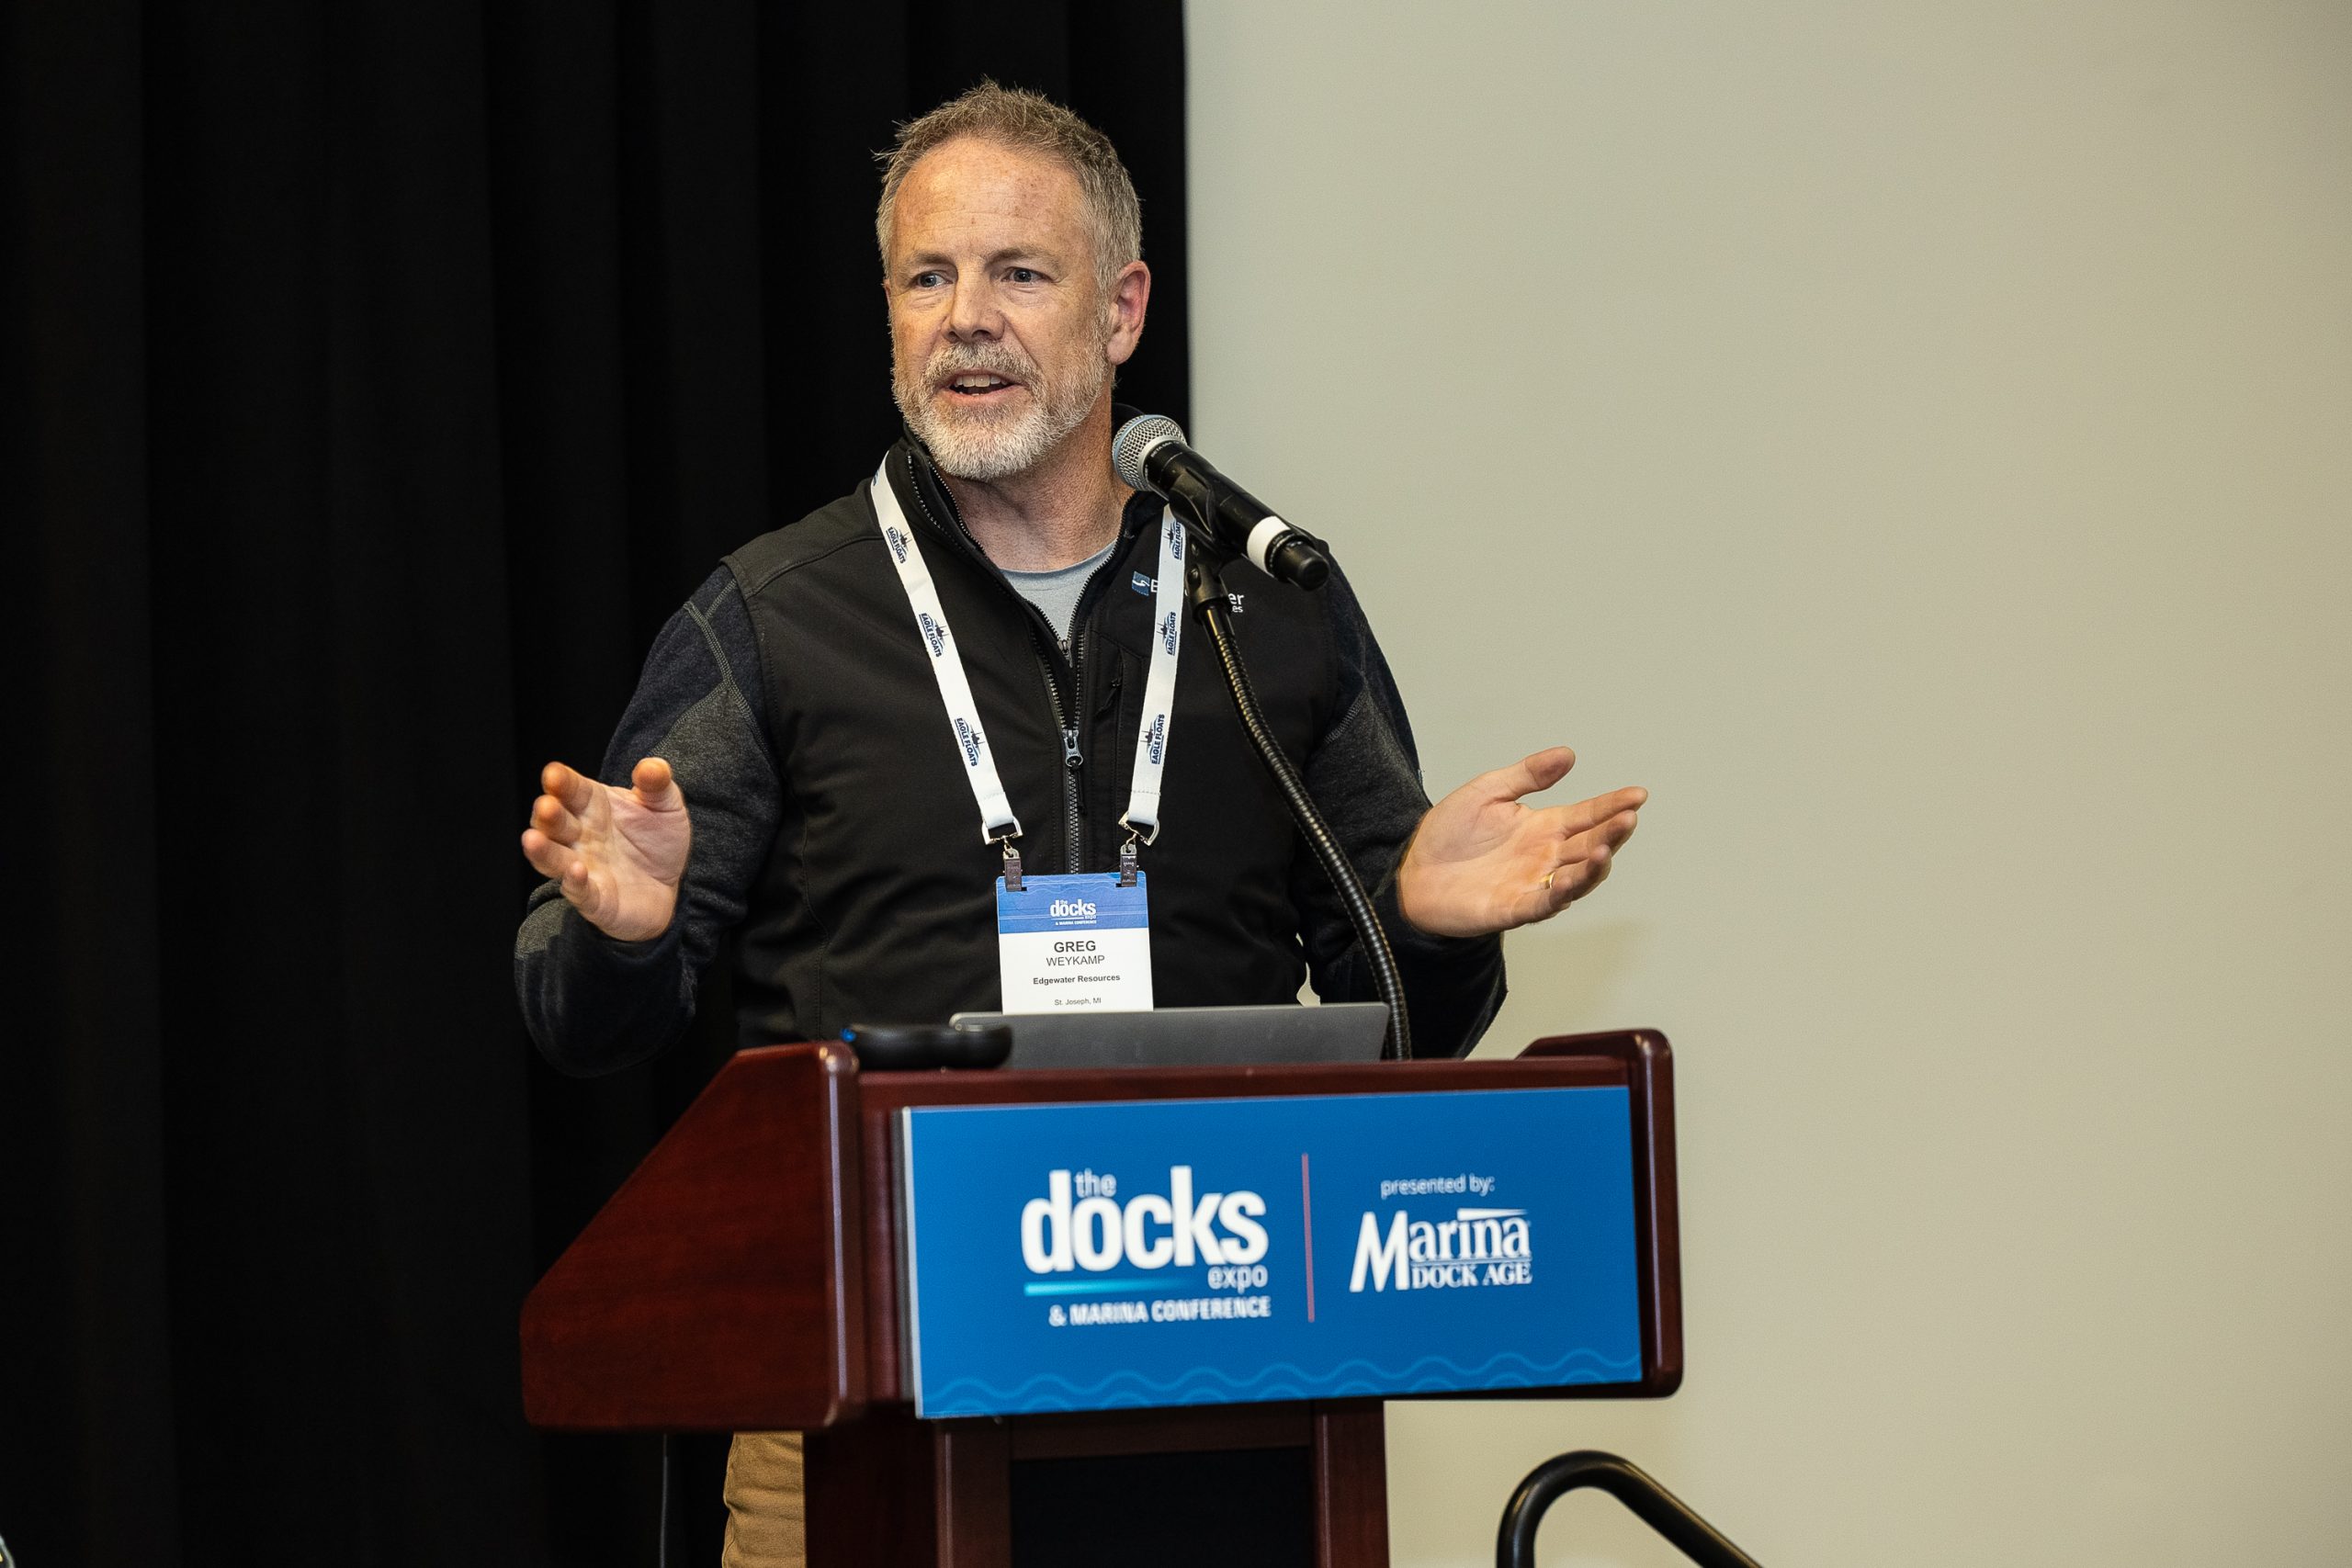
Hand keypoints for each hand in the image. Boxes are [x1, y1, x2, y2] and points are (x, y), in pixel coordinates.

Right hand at [519, 757, 692, 941]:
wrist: (668, 885)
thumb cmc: (657, 839)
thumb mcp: (665, 806)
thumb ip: (657, 784)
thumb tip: (652, 767)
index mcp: (592, 805)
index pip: (571, 789)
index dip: (561, 781)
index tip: (553, 774)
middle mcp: (580, 835)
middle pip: (555, 823)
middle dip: (547, 814)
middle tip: (546, 806)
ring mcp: (583, 868)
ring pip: (554, 859)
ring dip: (543, 850)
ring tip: (532, 839)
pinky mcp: (595, 900)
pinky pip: (579, 892)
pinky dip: (574, 883)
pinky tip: (576, 871)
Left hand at [1396, 747, 1644, 937]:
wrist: (1411, 871)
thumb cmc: (1447, 835)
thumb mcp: (1487, 792)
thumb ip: (1527, 775)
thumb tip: (1568, 754)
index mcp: (1543, 827)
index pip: (1588, 814)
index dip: (1613, 805)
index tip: (1638, 794)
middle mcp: (1545, 856)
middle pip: (1590, 845)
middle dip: (1612, 833)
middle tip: (1628, 817)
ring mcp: (1533, 884)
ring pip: (1576, 878)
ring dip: (1594, 866)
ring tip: (1605, 848)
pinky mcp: (1514, 908)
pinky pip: (1544, 903)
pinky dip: (1560, 893)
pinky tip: (1569, 878)